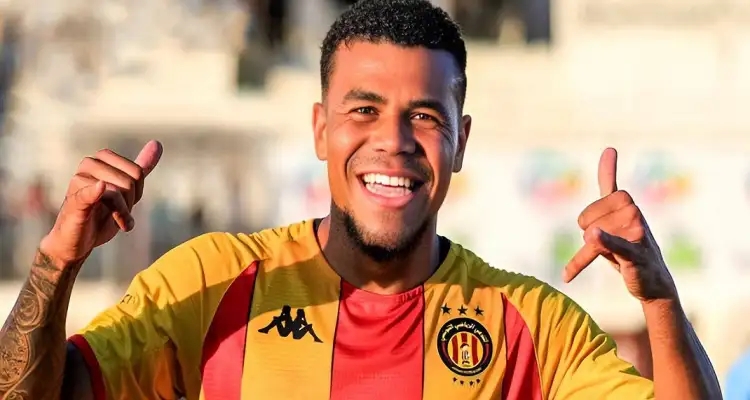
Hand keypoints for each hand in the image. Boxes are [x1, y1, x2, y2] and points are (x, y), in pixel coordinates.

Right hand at [40, 140, 162, 265]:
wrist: (76, 243)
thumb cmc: (100, 216)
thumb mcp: (125, 191)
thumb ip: (140, 168)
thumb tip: (157, 143)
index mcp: (101, 159)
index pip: (137, 172)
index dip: (137, 192)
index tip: (125, 203)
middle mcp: (88, 165)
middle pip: (130, 181)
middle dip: (130, 202)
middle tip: (119, 214)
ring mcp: (78, 182)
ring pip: (119, 191)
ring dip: (123, 213)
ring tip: (116, 221)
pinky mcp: (74, 201)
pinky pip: (89, 193)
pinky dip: (95, 192)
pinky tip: (100, 189)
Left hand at [563, 148, 677, 302]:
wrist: (654, 282)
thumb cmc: (630, 243)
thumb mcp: (617, 211)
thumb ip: (609, 181)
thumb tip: (609, 147)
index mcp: (628, 202)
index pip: (593, 202)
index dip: (590, 216)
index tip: (599, 225)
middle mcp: (635, 213)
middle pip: (587, 219)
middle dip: (588, 233)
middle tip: (605, 244)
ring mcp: (636, 234)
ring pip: (592, 235)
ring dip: (588, 254)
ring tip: (608, 259)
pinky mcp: (634, 255)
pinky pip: (615, 244)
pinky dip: (604, 241)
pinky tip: (592, 237)